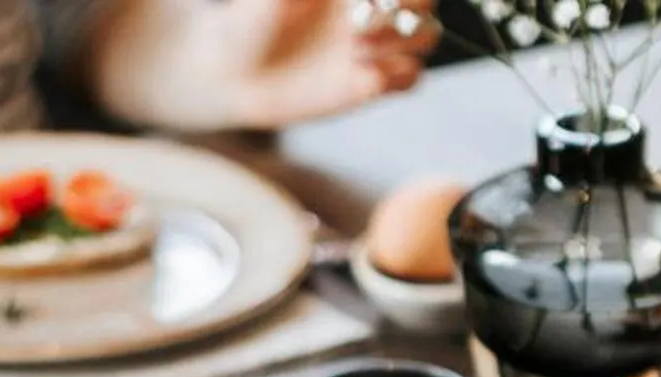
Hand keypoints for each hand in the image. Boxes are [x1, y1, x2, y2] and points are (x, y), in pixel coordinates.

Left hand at [88, 0, 435, 130]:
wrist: (233, 75)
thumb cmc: (248, 21)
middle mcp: (370, 8)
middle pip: (426, 4)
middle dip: (403, 10)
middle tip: (355, 26)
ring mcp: (374, 46)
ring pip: (427, 37)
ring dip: (402, 42)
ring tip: (355, 50)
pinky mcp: (370, 84)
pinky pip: (412, 78)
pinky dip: (398, 75)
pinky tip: (360, 74)